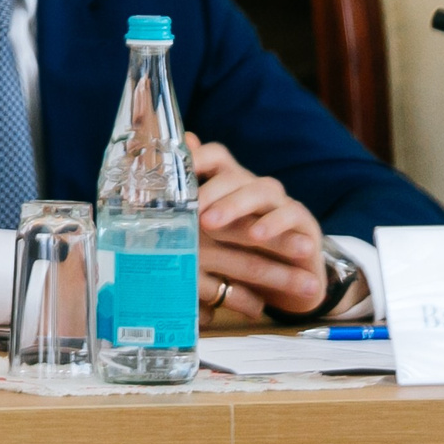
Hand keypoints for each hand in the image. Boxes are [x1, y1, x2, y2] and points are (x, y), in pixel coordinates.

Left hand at [186, 130, 326, 322]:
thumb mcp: (207, 241)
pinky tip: (256, 235)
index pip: (214, 157)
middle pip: (233, 174)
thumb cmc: (240, 258)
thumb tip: (139, 204)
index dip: (193, 158)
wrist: (290, 287)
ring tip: (213, 223)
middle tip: (190, 212)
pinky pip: (291, 214)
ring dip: (234, 205)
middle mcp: (254, 187)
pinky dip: (273, 224)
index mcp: (229, 185)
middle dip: (209, 191)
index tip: (168, 173)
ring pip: (260, 190)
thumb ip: (183, 218)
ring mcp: (281, 203)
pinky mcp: (304, 223)